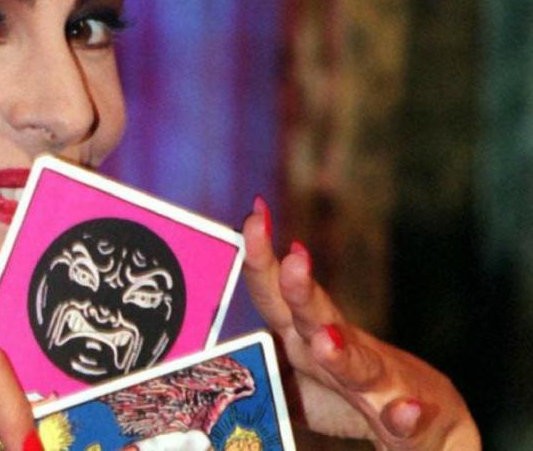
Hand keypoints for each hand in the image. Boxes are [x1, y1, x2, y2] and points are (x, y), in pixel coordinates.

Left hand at [242, 197, 480, 449]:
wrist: (431, 425)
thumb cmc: (350, 392)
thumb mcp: (295, 375)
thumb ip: (260, 361)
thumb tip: (208, 360)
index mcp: (305, 337)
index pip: (276, 293)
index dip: (262, 258)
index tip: (254, 214)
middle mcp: (340, 351)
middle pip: (316, 316)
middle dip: (302, 289)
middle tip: (295, 258)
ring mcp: (377, 384)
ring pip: (358, 366)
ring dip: (342, 353)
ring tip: (327, 340)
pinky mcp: (406, 422)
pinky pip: (407, 421)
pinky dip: (407, 415)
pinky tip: (407, 411)